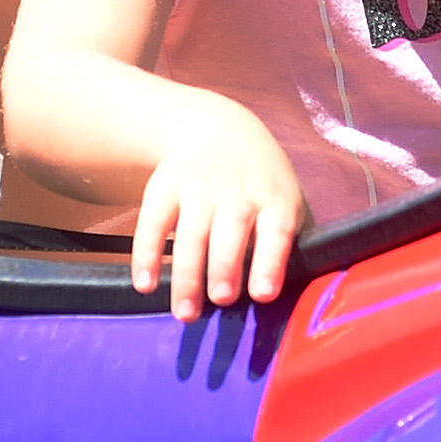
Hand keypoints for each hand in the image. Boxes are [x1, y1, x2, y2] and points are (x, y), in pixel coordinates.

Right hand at [132, 104, 304, 321]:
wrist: (217, 129)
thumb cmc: (260, 184)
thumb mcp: (284, 199)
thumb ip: (288, 241)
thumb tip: (295, 293)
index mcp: (274, 199)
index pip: (276, 230)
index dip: (270, 262)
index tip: (263, 293)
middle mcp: (237, 192)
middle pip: (230, 232)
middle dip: (225, 266)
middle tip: (221, 299)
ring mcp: (198, 188)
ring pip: (191, 234)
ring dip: (187, 275)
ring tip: (185, 312)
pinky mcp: (164, 188)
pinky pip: (153, 223)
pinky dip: (147, 254)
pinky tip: (145, 284)